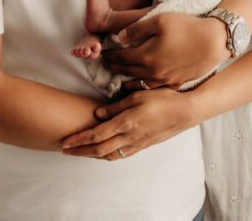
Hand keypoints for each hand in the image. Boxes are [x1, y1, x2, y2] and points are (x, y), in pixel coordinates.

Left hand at [61, 88, 196, 159]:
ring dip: (92, 155)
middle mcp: (129, 137)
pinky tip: (103, 152)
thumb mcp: (138, 95)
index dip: (79, 139)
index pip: (97, 134)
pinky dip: (107, 155)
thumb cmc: (163, 99)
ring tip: (80, 152)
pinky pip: (121, 154)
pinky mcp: (143, 145)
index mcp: (126, 123)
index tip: (65, 141)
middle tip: (66, 150)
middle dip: (80, 151)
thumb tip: (97, 113)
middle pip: (99, 149)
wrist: (185, 112)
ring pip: (109, 155)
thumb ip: (116, 106)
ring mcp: (137, 143)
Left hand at [103, 13, 228, 87]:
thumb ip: (137, 28)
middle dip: (114, 68)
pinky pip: (153, 87)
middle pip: (127, 71)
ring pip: (138, 83)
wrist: (214, 41)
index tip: (102, 54)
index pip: (120, 58)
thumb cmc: (187, 27)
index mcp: (146, 55)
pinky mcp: (176, 83)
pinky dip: (143, 86)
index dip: (109, 56)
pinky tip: (141, 83)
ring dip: (126, 80)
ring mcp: (165, 79)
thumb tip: (120, 37)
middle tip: (106, 65)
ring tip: (119, 77)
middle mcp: (153, 71)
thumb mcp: (160, 19)